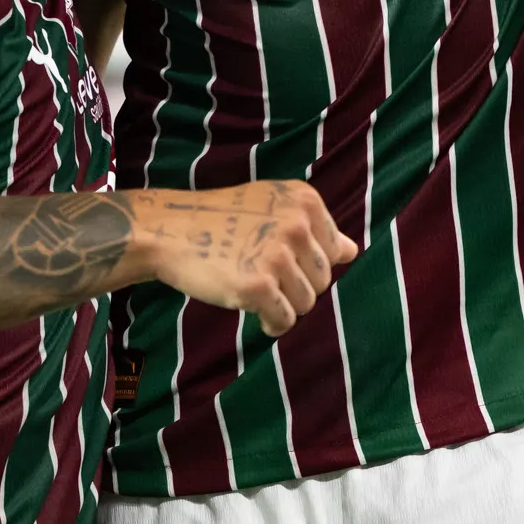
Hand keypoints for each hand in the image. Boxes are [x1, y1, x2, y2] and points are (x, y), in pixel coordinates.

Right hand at [129, 181, 360, 336]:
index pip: (335, 251)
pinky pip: (285, 320)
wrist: (171, 231)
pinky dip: (272, 323)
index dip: (306, 263)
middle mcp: (296, 225)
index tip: (276, 257)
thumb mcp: (273, 207)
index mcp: (305, 201)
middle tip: (262, 275)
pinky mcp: (258, 286)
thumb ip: (314, 228)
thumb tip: (352, 251)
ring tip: (256, 290)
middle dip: (296, 286)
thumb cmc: (222, 220)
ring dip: (283, 305)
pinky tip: (255, 311)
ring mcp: (277, 255)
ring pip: (307, 303)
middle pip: (323, 279)